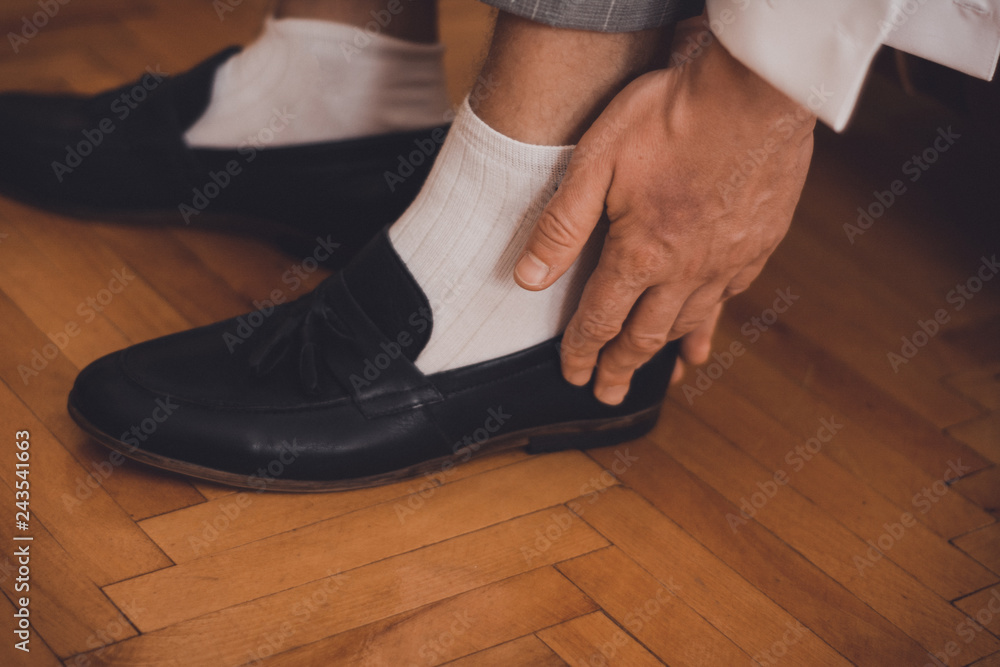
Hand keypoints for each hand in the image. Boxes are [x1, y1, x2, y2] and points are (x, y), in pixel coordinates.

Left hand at [513, 27, 814, 403]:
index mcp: (639, 255)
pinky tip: (709, 323)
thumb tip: (528, 278)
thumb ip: (563, 225)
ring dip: (669, 354)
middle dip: (622, 368)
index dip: (582, 352)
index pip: (601, 320)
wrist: (757, 90)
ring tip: (663, 379)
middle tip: (609, 395)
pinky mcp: (759, 244)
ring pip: (691, 322)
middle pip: (646, 335)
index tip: (573, 376)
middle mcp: (684, 271)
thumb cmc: (673, 116)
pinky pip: (730, 297)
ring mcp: (726, 261)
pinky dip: (714, 320)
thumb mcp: (598, 161)